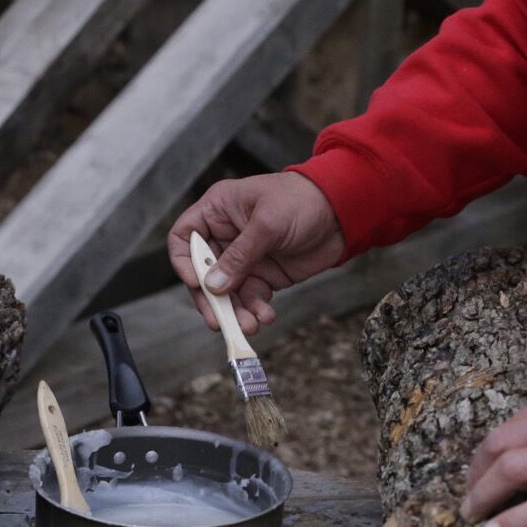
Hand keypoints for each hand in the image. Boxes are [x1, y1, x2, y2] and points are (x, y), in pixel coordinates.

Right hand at [167, 172, 346, 334]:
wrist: (342, 213)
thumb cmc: (302, 200)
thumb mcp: (267, 224)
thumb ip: (240, 255)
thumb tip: (214, 285)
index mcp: (217, 211)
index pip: (184, 238)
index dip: (184, 262)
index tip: (196, 283)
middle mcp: (226, 235)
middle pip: (203, 273)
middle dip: (211, 299)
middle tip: (218, 321)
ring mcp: (244, 258)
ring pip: (227, 292)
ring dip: (235, 312)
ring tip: (249, 326)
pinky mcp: (264, 275)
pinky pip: (250, 298)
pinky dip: (255, 310)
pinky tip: (265, 316)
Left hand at [460, 381, 526, 526]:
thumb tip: (506, 453)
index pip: (510, 425)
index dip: (484, 455)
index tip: (477, 475)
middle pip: (502, 445)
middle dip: (476, 476)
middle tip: (470, 499)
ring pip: (513, 471)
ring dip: (485, 497)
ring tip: (475, 517)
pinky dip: (513, 522)